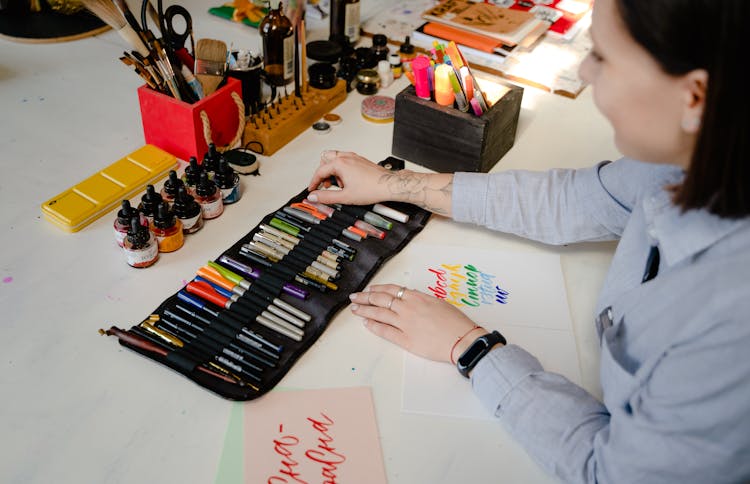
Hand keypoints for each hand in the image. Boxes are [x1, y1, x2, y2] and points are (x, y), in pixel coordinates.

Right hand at [307, 150, 392, 205]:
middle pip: (325, 160)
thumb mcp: (345, 197)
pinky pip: (345, 160)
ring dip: (332, 171)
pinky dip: (341, 169)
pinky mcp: (360, 160)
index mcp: (340, 163)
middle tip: (325, 186)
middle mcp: (346, 157)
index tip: (312, 189)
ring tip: (338, 185)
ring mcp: (354, 157)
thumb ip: (326, 197)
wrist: (389, 185)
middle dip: (323, 174)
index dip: (314, 182)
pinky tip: (347, 181)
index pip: (320, 171)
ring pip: (335, 159)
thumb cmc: (372, 188)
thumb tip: (314, 197)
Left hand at [349, 284, 487, 362]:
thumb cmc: (455, 321)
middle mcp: (408, 307)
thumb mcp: (438, 303)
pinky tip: (366, 323)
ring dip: (364, 310)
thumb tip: (409, 297)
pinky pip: (384, 331)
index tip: (369, 289)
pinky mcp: (405, 340)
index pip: (392, 289)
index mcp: (417, 297)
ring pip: (379, 313)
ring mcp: (404, 323)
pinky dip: (373, 326)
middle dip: (365, 297)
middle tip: (354, 297)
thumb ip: (421, 300)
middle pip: (380, 299)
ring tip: (355, 309)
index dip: (377, 289)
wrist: (462, 340)